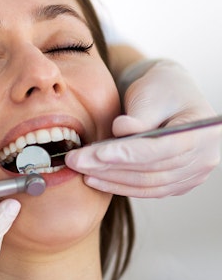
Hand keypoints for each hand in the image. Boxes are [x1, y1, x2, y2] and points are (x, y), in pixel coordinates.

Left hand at [67, 59, 220, 197]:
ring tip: (80, 170)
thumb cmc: (162, 89)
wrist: (170, 94)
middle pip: (152, 170)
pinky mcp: (176, 183)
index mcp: (203, 132)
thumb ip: (139, 116)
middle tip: (75, 161)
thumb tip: (121, 130)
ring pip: (147, 184)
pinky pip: (147, 190)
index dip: (129, 153)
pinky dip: (120, 186)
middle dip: (109, 167)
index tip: (97, 153)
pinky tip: (95, 179)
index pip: (163, 149)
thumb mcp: (152, 93)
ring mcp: (192, 174)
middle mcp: (204, 158)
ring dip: (110, 180)